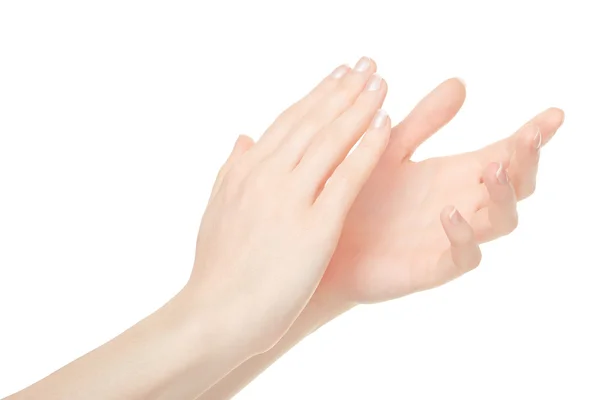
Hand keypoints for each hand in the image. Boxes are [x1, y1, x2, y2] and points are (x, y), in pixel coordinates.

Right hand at [186, 58, 390, 352]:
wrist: (216, 313)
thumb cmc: (218, 269)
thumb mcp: (216, 210)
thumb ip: (232, 170)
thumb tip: (242, 138)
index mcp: (246, 170)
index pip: (288, 122)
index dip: (316, 94)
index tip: (337, 75)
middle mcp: (268, 175)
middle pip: (312, 122)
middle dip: (343, 90)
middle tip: (368, 65)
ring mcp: (291, 198)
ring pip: (330, 140)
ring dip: (359, 107)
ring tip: (381, 83)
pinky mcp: (315, 226)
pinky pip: (347, 178)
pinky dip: (367, 149)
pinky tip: (385, 126)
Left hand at [321, 78, 564, 302]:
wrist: (325, 241)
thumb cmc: (359, 195)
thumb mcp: (391, 149)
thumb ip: (424, 121)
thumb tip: (459, 82)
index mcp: (455, 174)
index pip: (505, 153)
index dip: (532, 136)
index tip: (554, 115)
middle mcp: (461, 203)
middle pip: (516, 186)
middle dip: (526, 162)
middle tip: (525, 140)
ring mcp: (450, 237)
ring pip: (500, 221)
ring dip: (504, 195)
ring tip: (493, 168)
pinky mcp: (432, 267)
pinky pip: (463, 257)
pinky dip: (464, 237)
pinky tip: (449, 212)